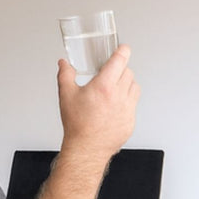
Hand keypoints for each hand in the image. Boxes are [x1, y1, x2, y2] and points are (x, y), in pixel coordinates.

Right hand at [57, 45, 140, 162]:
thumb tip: (64, 64)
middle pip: (128, 72)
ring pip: (135, 87)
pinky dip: (127, 103)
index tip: (123, 49)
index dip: (123, 51)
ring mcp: (127, 110)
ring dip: (127, 85)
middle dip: (121, 70)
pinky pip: (133, 106)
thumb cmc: (77, 126)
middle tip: (112, 74)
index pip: (120, 60)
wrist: (86, 150)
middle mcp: (118, 96)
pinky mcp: (130, 122)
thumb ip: (65, 75)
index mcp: (104, 86)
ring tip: (115, 90)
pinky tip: (115, 108)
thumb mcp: (66, 95)